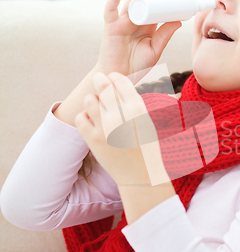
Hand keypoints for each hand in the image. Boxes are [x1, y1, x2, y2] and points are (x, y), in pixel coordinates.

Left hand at [75, 71, 170, 186]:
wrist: (140, 174)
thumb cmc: (146, 146)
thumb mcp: (146, 121)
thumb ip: (133, 104)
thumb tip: (119, 86)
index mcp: (138, 109)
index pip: (121, 82)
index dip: (115, 77)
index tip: (112, 78)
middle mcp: (121, 116)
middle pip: (104, 87)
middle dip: (100, 81)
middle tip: (98, 79)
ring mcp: (105, 128)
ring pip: (90, 100)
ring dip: (92, 99)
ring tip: (95, 104)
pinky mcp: (92, 139)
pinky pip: (81, 118)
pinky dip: (85, 117)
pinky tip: (91, 121)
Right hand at [94, 0, 181, 78]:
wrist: (121, 77)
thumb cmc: (137, 66)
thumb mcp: (155, 50)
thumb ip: (165, 35)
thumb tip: (179, 21)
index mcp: (146, 26)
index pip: (155, 7)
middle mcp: (134, 21)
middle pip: (144, 0)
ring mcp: (122, 22)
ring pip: (132, 2)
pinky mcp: (111, 27)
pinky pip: (110, 10)